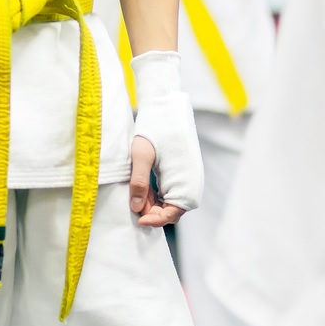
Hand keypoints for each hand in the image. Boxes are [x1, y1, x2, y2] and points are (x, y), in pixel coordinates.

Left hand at [129, 51, 203, 224]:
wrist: (168, 105)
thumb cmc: (156, 128)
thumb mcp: (141, 156)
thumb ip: (139, 183)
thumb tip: (136, 208)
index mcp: (186, 182)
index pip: (171, 215)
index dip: (153, 220)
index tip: (136, 218)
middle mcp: (192, 183)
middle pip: (171, 211)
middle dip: (152, 212)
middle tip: (132, 205)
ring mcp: (189, 178)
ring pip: (170, 202)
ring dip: (153, 203)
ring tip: (135, 195)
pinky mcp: (184, 172)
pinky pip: (172, 191)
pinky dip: (157, 194)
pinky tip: (142, 188)